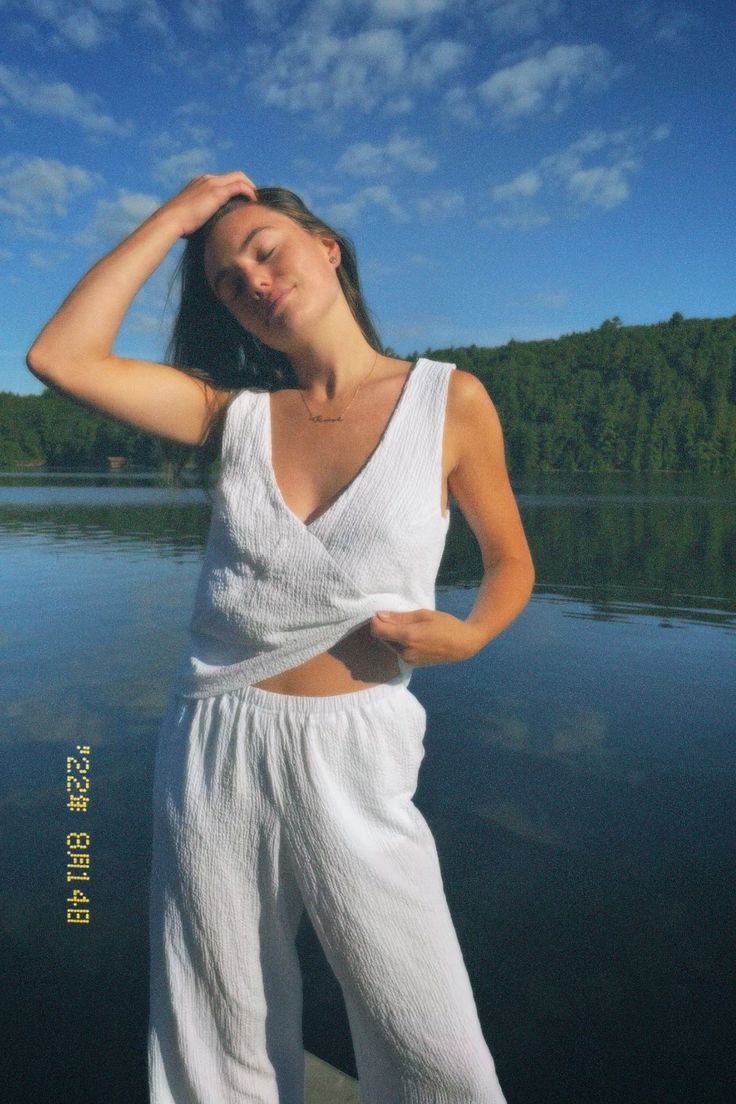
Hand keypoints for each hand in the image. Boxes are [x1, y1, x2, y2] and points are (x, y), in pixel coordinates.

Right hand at [156, 171, 257, 237]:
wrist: (170, 221)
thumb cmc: (177, 225)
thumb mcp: (190, 217)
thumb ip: (199, 217)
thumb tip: (205, 231)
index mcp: (199, 183)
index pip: (222, 180)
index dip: (235, 188)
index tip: (243, 200)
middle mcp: (206, 179)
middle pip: (234, 175)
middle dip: (246, 184)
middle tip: (253, 199)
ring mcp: (211, 183)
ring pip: (239, 177)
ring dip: (250, 187)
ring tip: (256, 201)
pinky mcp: (216, 192)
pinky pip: (239, 186)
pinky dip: (249, 192)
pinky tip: (253, 202)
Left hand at [369, 609, 483, 667]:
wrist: (463, 645)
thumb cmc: (445, 625)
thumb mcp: (423, 615)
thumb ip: (399, 616)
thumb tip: (379, 615)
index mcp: (407, 637)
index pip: (377, 630)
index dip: (375, 620)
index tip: (381, 613)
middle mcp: (405, 652)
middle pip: (382, 638)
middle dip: (385, 627)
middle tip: (400, 618)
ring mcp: (408, 660)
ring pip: (390, 645)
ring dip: (393, 635)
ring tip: (411, 627)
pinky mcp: (412, 664)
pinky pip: (398, 651)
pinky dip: (400, 643)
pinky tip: (414, 636)